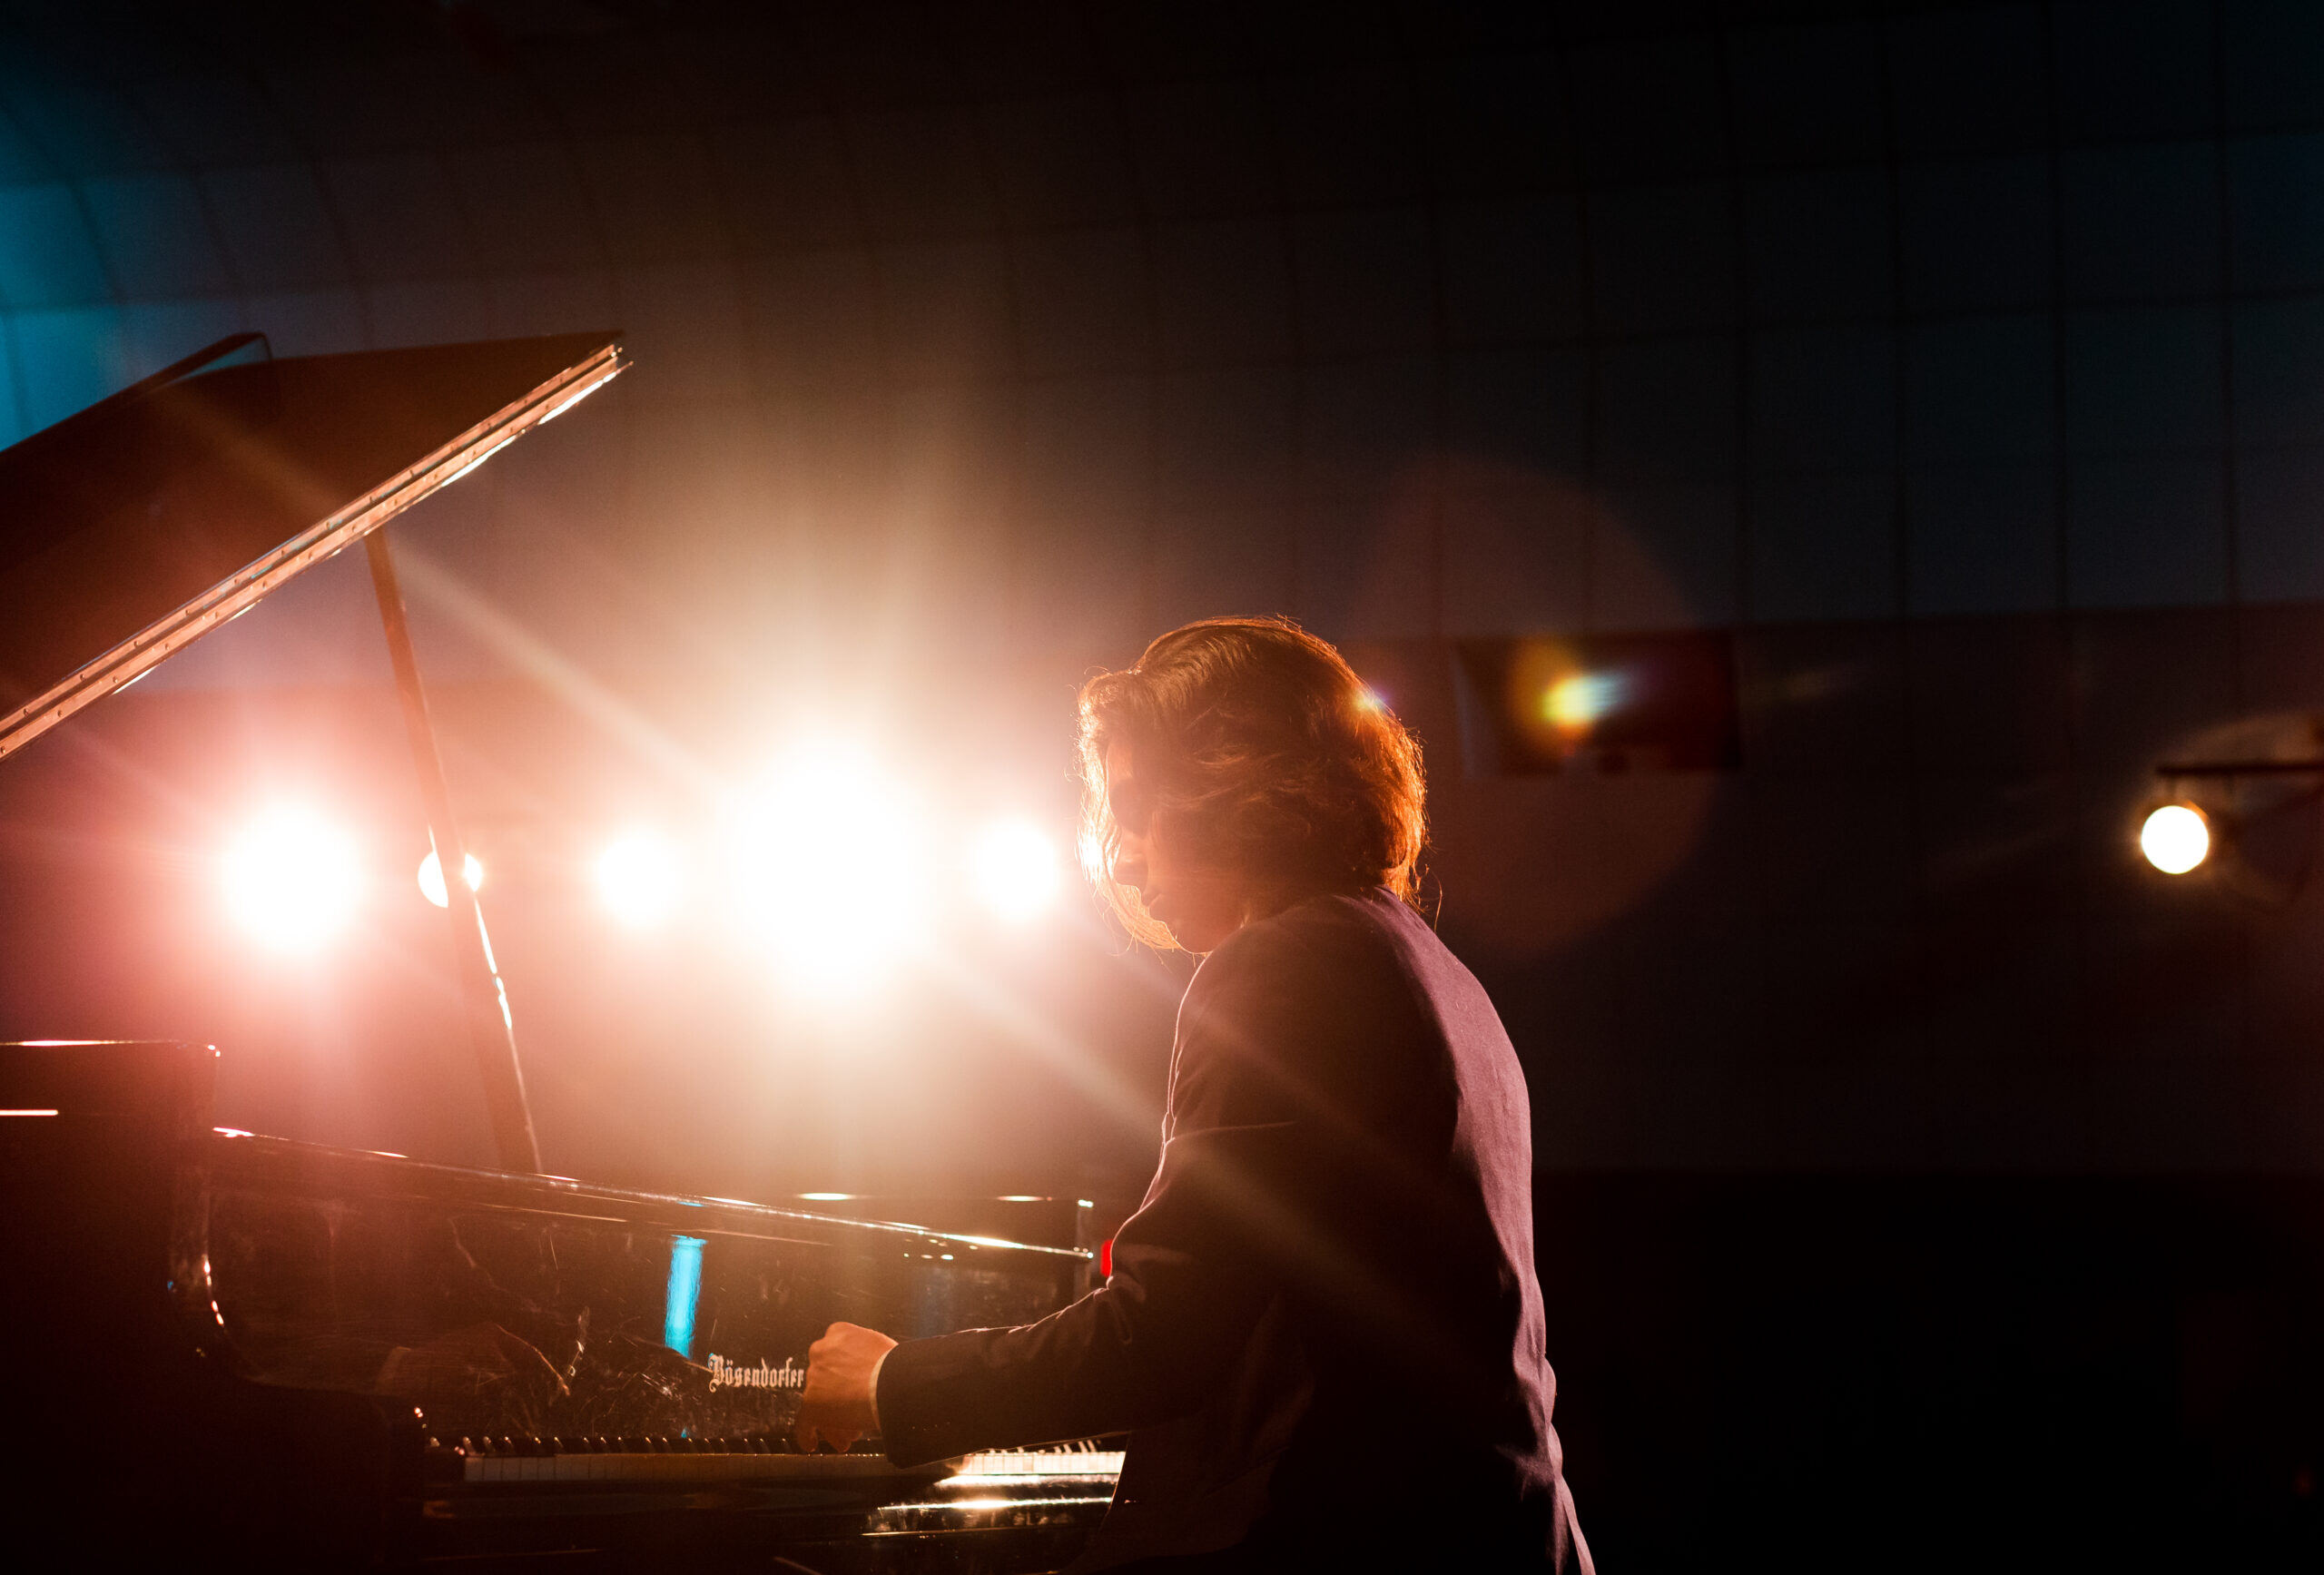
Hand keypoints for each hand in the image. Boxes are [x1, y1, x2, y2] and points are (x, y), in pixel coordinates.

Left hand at [795, 1321, 897, 1453]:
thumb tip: (867, 1367)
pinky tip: (812, 1443)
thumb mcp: (878, 1345)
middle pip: (824, 1380)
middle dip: (837, 1398)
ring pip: (818, 1402)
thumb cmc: (895, 1365)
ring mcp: (814, 1377)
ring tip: (848, 1434)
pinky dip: (807, 1433)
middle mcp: (820, 1351)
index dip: (842, 1375)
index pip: (833, 1355)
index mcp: (837, 1333)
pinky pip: (804, 1422)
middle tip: (852, 1413)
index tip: (849, 1387)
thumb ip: (863, 1353)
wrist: (891, 1382)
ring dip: (833, 1419)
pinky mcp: (811, 1402)